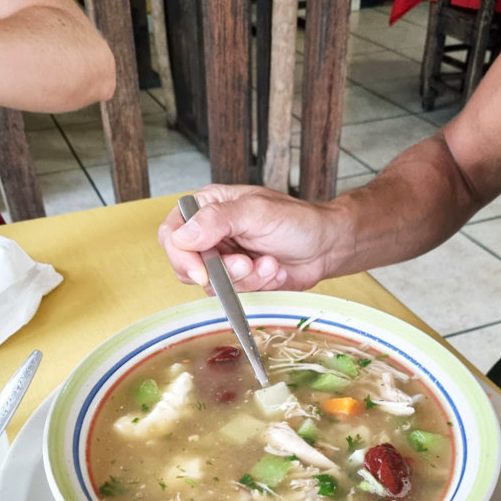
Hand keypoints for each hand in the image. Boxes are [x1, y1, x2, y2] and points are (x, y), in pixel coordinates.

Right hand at [158, 184, 348, 292]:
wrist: (327, 246)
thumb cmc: (297, 220)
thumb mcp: (256, 212)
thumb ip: (217, 221)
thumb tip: (182, 236)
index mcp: (208, 206)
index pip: (172, 233)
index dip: (181, 256)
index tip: (202, 271)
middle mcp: (210, 233)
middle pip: (186, 264)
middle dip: (221, 271)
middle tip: (247, 264)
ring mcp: (223, 258)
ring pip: (211, 284)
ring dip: (245, 279)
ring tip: (269, 263)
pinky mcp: (238, 280)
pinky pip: (233, 294)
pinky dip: (257, 285)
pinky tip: (274, 270)